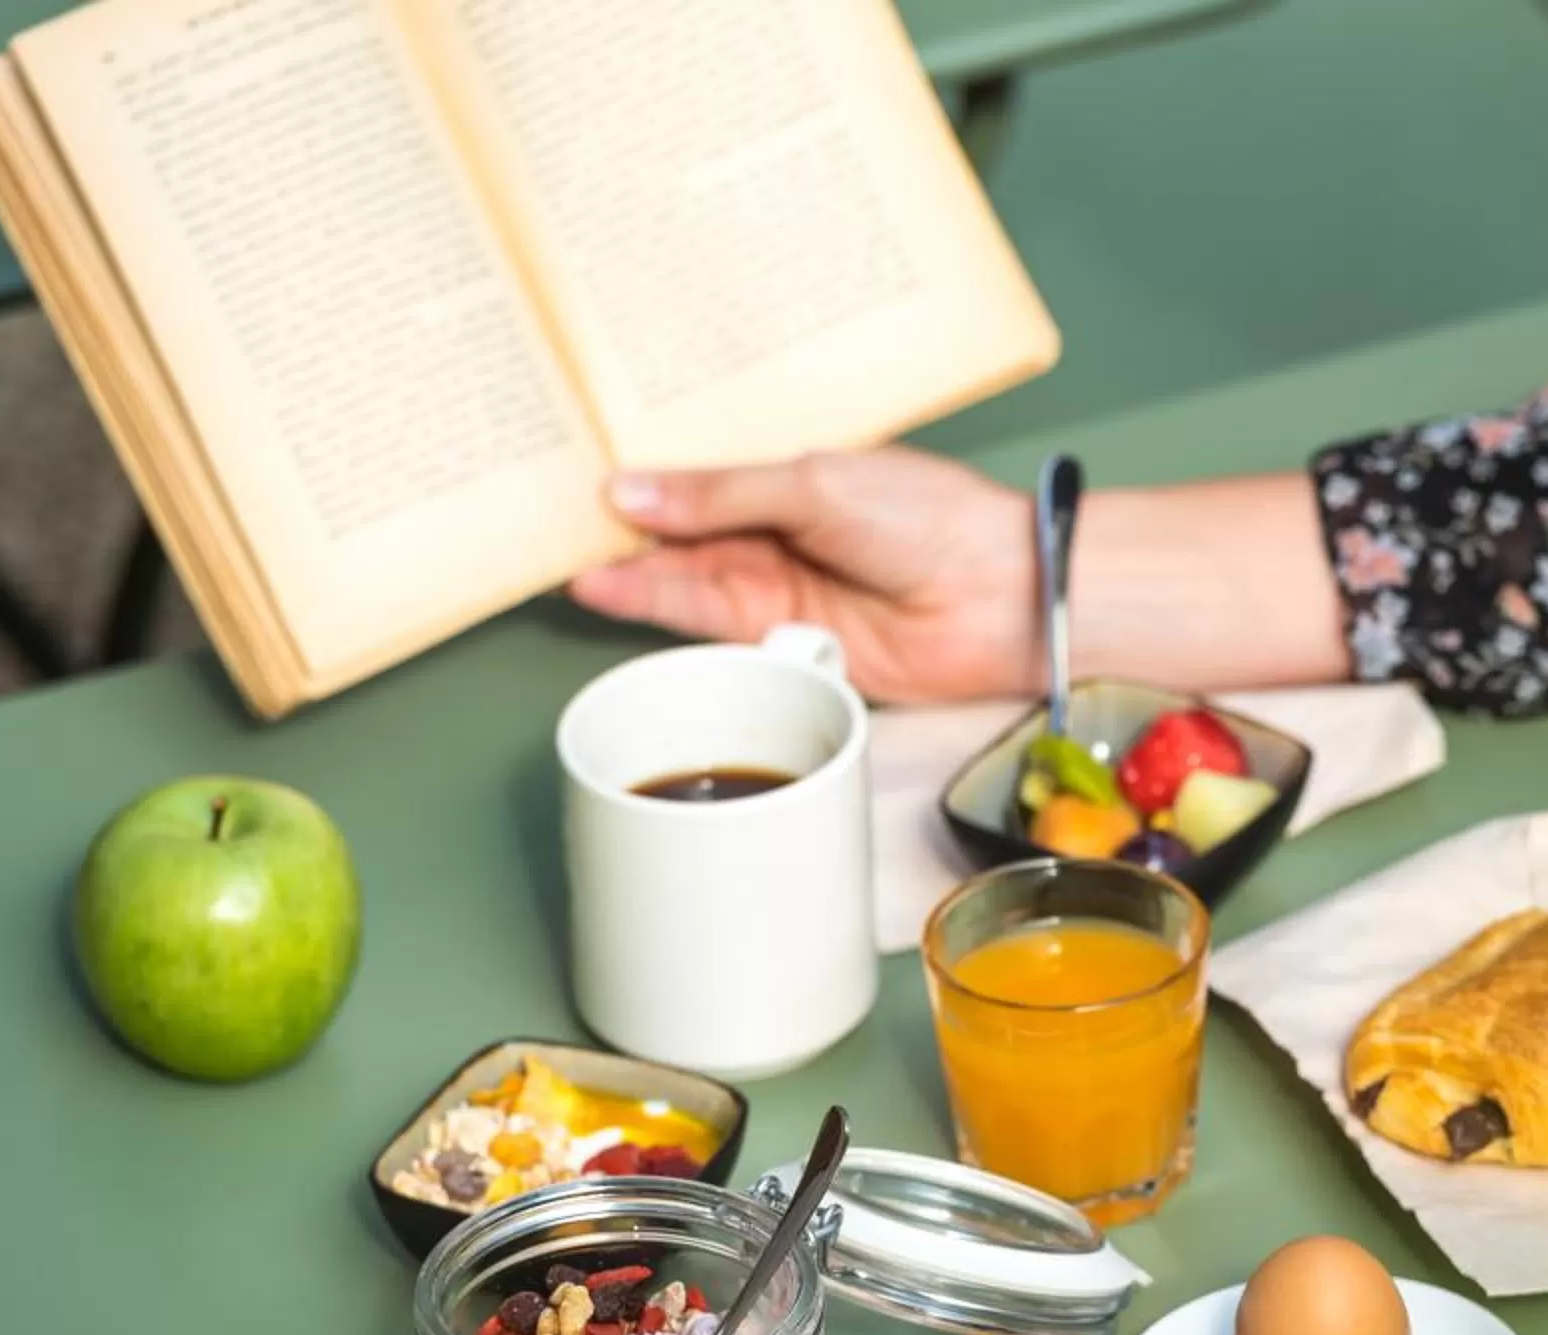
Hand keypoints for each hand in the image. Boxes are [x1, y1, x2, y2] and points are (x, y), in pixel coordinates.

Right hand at [568, 450, 1035, 704]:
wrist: (996, 595)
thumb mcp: (813, 484)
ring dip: (630, 575)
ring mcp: (777, 592)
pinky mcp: (783, 643)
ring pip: (685, 583)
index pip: (696, 484)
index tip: (576, 477)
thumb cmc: (927, 520)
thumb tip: (633, 489)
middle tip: (550, 527)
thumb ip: (721, 494)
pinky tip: (612, 593)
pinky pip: (709, 627)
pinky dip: (662, 612)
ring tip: (571, 564)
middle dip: (621, 534)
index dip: (641, 483)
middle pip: (681, 537)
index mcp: (787, 483)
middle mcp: (775, 537)